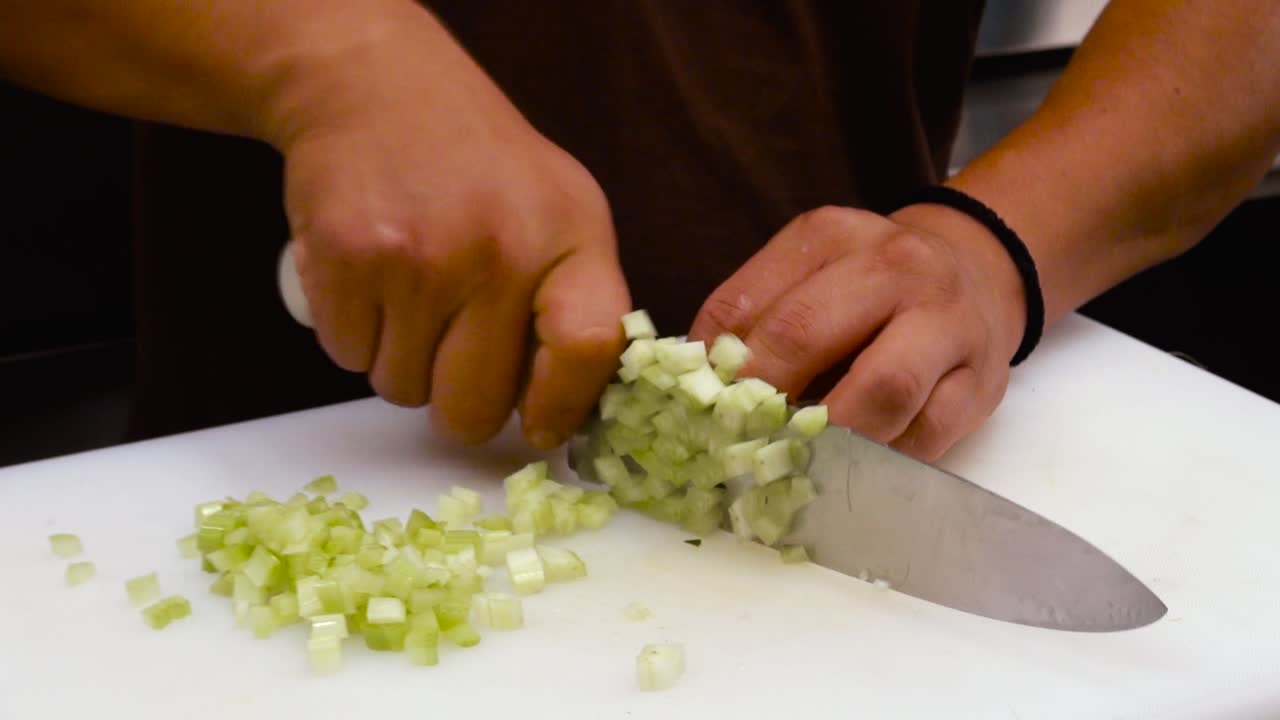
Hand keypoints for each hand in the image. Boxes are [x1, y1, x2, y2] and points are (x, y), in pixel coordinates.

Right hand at [269, 11, 629, 448]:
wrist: (378, 87)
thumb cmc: (481, 166)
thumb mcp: (561, 211)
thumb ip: (575, 303)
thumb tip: (561, 414)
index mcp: (571, 238)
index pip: (586, 349)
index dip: (559, 407)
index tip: (540, 425)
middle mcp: (500, 249)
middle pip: (475, 405)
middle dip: (459, 402)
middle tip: (452, 353)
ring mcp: (419, 256)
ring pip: (403, 389)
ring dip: (402, 364)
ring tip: (411, 297)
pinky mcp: (346, 257)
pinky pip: (347, 356)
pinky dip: (353, 335)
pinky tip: (371, 281)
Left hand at [689, 203, 1027, 460]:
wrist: (978, 271)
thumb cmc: (871, 286)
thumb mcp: (810, 272)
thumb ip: (756, 318)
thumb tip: (696, 390)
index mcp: (829, 235)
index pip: (745, 303)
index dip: (711, 367)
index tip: (695, 409)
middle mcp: (894, 267)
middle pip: (806, 335)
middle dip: (760, 399)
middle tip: (738, 442)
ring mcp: (946, 322)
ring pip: (881, 391)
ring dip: (828, 439)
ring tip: (797, 460)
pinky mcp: (980, 381)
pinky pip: (926, 435)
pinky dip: (883, 459)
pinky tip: (857, 463)